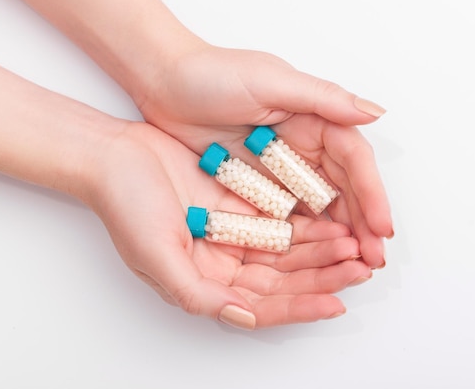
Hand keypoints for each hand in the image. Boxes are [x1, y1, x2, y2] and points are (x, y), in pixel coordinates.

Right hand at [88, 122, 370, 329]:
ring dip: (321, 250)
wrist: (114, 156)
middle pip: (284, 278)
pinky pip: (281, 218)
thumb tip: (243, 317)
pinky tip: (332, 220)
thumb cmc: (126, 207)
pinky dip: (307, 222)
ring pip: (288, 250)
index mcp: (206, 284)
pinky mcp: (241, 204)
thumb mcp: (157, 257)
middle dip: (323, 276)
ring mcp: (235, 233)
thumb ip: (199, 294)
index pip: (263, 304)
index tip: (336, 304)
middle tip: (359, 268)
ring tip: (354, 245)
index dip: (301, 306)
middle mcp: (224, 263)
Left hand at [137, 44, 393, 267]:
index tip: (383, 228)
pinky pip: (289, 215)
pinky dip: (305, 236)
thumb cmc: (213, 74)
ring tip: (355, 268)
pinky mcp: (259, 185)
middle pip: (345, 190)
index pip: (354, 161)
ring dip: (340, 236)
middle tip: (375, 260)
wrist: (164, 84)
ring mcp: (282, 168)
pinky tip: (315, 259)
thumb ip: (323, 98)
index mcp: (316, 119)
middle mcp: (306, 146)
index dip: (372, 195)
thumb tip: (375, 112)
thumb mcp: (270, 81)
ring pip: (321, 207)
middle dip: (363, 224)